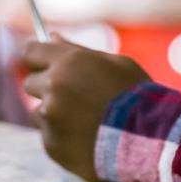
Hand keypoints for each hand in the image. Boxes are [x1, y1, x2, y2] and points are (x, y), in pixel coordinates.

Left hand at [22, 39, 149, 181]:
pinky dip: (63, 137)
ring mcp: (50, 118)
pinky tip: (88, 138)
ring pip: (40, 112)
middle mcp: (52, 88)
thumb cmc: (138, 97)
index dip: (36, 58)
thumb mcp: (116, 63)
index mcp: (67, 63)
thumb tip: (51, 36)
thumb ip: (78, 50)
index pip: (30, 52)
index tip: (42, 64)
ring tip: (87, 122)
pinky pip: (49, 136)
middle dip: (46, 87)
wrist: (150, 142)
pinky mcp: (51, 145)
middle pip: (30, 83)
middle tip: (74, 97)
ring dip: (55, 114)